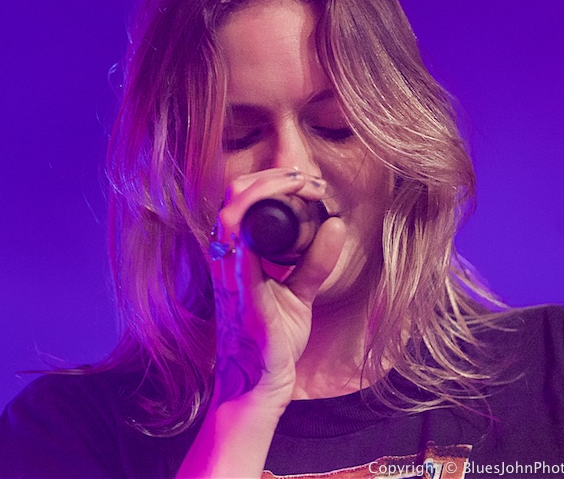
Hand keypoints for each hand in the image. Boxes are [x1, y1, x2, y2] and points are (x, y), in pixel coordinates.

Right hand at [210, 168, 345, 407]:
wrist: (256, 386)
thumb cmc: (270, 339)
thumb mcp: (299, 292)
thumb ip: (315, 261)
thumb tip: (337, 225)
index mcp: (235, 253)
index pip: (240, 198)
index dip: (272, 179)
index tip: (308, 182)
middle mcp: (226, 259)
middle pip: (234, 196)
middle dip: (273, 178)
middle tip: (311, 182)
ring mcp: (229, 276)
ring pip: (232, 215)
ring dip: (270, 192)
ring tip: (307, 189)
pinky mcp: (242, 298)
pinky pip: (241, 257)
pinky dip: (263, 229)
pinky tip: (295, 219)